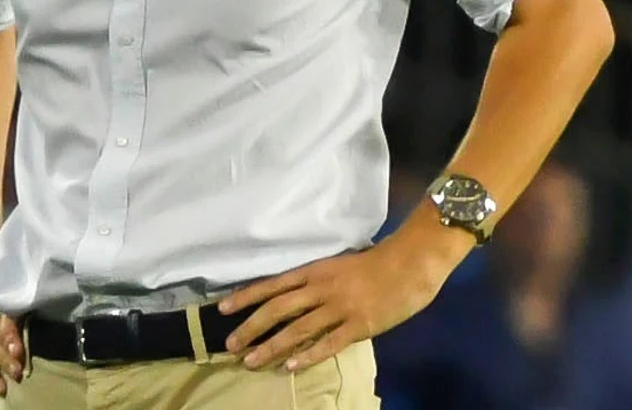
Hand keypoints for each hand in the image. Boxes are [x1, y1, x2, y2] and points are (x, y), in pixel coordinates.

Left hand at [218, 235, 455, 372]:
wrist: (409, 265)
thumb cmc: (375, 263)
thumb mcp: (336, 266)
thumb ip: (314, 281)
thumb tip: (289, 296)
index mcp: (314, 271)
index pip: (272, 285)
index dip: (246, 297)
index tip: (222, 309)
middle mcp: (320, 289)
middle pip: (277, 309)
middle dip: (251, 327)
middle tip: (230, 344)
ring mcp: (339, 308)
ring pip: (297, 329)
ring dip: (271, 347)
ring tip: (250, 360)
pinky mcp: (358, 326)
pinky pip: (328, 344)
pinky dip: (307, 356)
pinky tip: (289, 367)